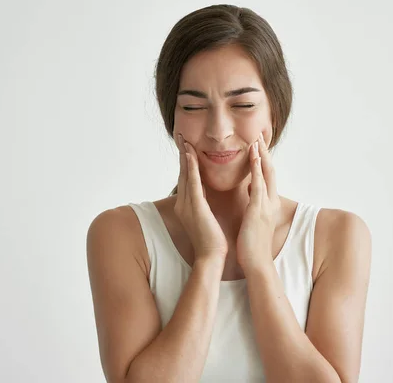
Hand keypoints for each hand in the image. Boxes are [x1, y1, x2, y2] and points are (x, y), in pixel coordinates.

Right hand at [174, 134, 228, 262]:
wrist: (211, 257)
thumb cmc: (212, 240)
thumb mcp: (205, 217)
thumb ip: (202, 203)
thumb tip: (204, 192)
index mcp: (186, 205)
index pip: (186, 178)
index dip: (186, 161)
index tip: (186, 146)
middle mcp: (183, 203)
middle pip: (182, 173)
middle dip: (182, 154)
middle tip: (180, 136)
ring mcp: (187, 205)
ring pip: (185, 175)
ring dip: (185, 156)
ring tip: (184, 140)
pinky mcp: (195, 207)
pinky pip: (193, 184)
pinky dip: (191, 169)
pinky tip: (191, 156)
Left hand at [236, 132, 280, 271]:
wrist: (256, 262)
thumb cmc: (252, 243)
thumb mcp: (254, 217)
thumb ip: (254, 200)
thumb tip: (249, 187)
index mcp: (268, 203)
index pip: (267, 175)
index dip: (263, 159)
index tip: (258, 144)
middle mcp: (269, 201)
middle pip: (269, 170)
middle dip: (265, 152)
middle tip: (259, 134)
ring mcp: (265, 205)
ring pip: (266, 174)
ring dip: (261, 155)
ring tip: (257, 139)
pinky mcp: (258, 210)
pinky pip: (259, 185)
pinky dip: (257, 169)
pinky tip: (254, 156)